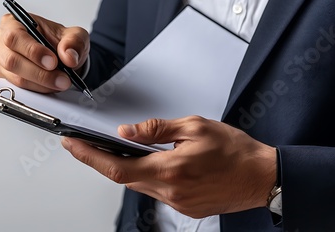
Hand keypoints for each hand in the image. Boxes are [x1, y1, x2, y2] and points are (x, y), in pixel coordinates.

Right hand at [0, 13, 89, 92]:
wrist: (61, 57)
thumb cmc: (60, 41)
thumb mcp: (75, 35)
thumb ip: (74, 42)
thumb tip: (68, 56)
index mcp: (13, 22)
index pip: (14, 37)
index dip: (32, 51)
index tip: (52, 61)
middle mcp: (1, 41)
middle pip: (12, 61)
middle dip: (39, 73)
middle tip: (62, 77)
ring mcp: (0, 61)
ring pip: (16, 78)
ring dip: (42, 83)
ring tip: (61, 82)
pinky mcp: (5, 78)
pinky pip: (19, 88)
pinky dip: (38, 89)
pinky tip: (51, 85)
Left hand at [61, 116, 276, 217]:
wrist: (262, 176)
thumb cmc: (234, 150)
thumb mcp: (194, 127)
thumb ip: (156, 130)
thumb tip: (126, 132)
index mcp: (170, 169)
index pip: (117, 167)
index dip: (90, 157)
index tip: (73, 145)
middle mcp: (170, 191)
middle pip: (123, 178)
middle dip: (101, 160)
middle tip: (86, 143)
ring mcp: (177, 203)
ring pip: (138, 185)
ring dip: (125, 168)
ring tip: (115, 151)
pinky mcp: (184, 207)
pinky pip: (155, 191)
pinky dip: (145, 176)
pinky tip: (148, 164)